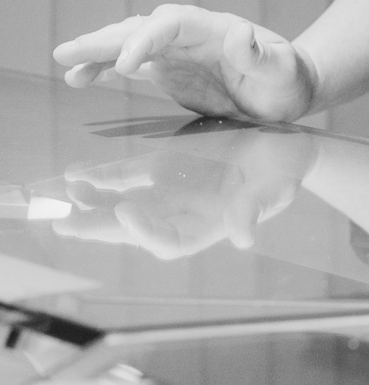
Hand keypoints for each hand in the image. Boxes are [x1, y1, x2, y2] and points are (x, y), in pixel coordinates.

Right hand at [53, 5, 316, 123]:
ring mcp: (177, 50)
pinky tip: (80, 76)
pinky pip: (130, 64)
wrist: (287, 89)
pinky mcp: (169, 69)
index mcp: (216, 28)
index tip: (127, 64)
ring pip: (128, 43)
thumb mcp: (283, 70)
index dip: (146, 39)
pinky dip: (104, 68)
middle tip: (67, 53)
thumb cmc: (288, 80)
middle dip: (105, 41)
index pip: (172, 23)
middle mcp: (191, 34)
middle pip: (141, 28)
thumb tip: (239, 33)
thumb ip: (262, 55)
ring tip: (66, 66)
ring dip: (97, 53)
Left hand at [54, 125, 318, 257]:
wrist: (286, 144)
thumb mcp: (276, 189)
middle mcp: (182, 214)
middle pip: (134, 229)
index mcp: (207, 227)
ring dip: (92, 205)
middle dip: (99, 228)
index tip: (127, 211)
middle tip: (65, 225)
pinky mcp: (164, 166)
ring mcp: (170, 191)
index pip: (169, 240)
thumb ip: (254, 210)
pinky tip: (75, 175)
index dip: (145, 231)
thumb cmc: (286, 171)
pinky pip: (127, 176)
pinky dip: (102, 178)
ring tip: (65, 198)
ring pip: (122, 204)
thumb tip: (244, 239)